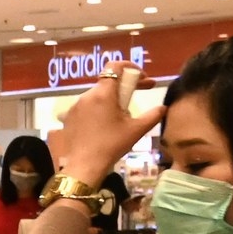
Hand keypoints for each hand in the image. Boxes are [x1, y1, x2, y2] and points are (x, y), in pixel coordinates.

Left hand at [49, 73, 162, 192]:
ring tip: (123, 115)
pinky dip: (98, 110)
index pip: (115, 66)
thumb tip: (163, 108)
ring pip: (98, 95)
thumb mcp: (136, 130)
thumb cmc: (112, 145)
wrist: (84, 166)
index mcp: (103, 93)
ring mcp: (75, 106)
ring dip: (112, 99)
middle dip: (125, 86)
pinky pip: (87, 107)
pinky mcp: (69, 117)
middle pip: (108, 82)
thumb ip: (153, 115)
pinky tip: (104, 125)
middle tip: (141, 92)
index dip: (130, 68)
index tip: (142, 78)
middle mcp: (87, 95)